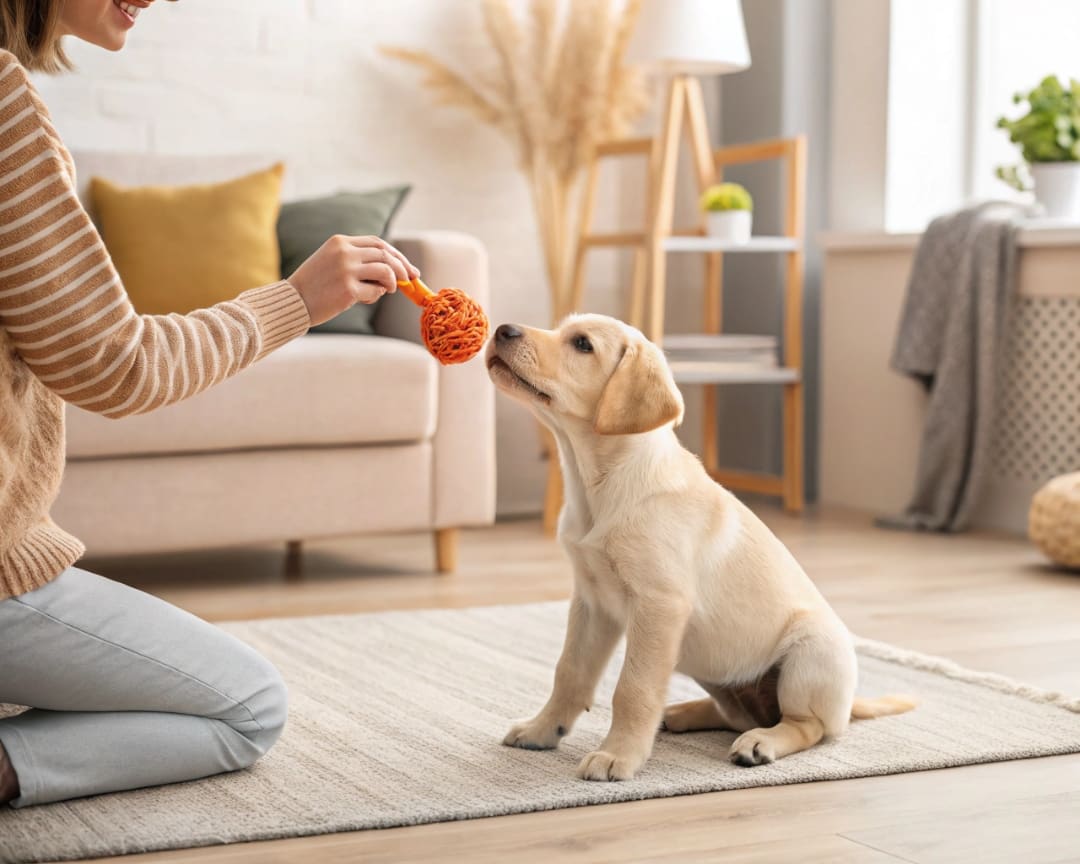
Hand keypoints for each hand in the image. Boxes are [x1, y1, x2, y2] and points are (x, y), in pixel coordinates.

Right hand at [287, 235, 420, 326]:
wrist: (293, 302)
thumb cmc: (315, 285)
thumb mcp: (333, 262)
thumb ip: (358, 260)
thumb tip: (393, 271)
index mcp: (340, 242)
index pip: (377, 243)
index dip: (396, 255)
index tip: (408, 267)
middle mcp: (344, 252)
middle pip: (385, 254)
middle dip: (403, 267)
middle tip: (411, 279)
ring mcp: (346, 270)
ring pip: (385, 270)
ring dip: (392, 282)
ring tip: (387, 290)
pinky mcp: (348, 289)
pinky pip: (375, 291)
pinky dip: (377, 295)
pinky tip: (366, 298)